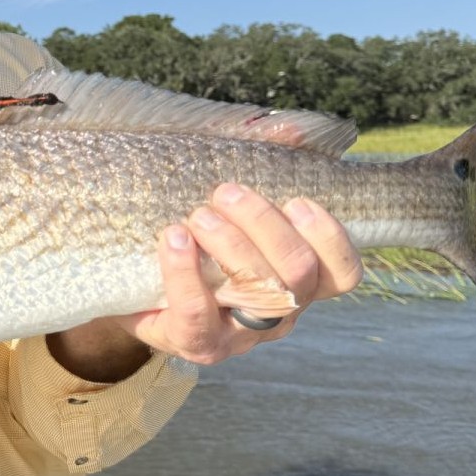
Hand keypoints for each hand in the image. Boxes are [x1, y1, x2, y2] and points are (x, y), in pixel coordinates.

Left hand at [112, 182, 363, 365]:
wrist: (131, 285)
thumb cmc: (193, 239)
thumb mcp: (229, 201)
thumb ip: (261, 163)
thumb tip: (290, 131)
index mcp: (297, 281)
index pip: (343, 273)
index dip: (330, 238)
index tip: (296, 200)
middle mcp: (278, 314)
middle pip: (298, 275)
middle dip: (265, 226)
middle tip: (226, 192)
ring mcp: (240, 336)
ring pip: (257, 295)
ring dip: (231, 246)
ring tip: (199, 214)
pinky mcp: (196, 345)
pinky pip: (197, 316)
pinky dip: (185, 272)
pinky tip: (173, 238)